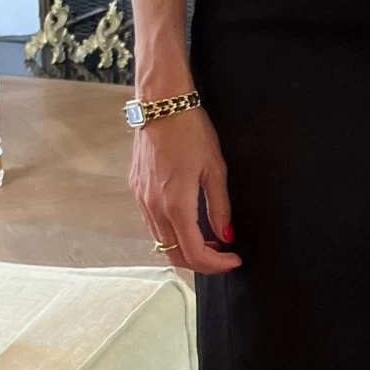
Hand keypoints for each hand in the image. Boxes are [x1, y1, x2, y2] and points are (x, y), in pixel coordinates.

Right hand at [130, 105, 240, 275]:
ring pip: (161, 242)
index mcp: (176, 205)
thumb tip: (226, 235)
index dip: (216, 264)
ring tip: (208, 239)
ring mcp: (141, 200)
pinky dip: (171, 233)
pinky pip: (152, 224)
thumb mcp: (215, 169)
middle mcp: (154, 207)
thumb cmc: (190, 130)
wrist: (161, 104)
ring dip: (185, 248)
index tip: (233, 260)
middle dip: (201, 262)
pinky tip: (187, 221)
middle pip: (175, 255)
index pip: (194, 253)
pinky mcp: (136, 190)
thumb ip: (220, 207)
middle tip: (222, 254)